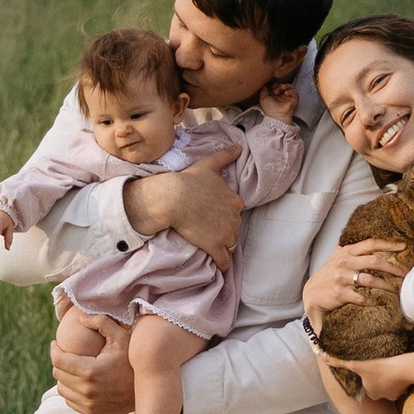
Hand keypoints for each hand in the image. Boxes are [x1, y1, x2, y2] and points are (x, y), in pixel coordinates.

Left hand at [48, 319, 136, 413]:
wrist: (145, 391)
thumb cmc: (132, 361)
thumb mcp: (121, 338)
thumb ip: (102, 323)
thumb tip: (81, 317)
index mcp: (90, 371)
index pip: (59, 360)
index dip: (54, 350)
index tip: (56, 343)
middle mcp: (86, 390)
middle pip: (58, 374)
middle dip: (58, 361)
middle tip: (63, 353)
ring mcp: (88, 404)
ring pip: (61, 389)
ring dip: (63, 377)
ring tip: (70, 367)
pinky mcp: (90, 412)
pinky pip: (70, 400)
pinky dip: (70, 390)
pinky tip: (78, 381)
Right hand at [122, 163, 242, 266]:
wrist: (174, 198)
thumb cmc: (190, 181)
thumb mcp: (209, 165)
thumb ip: (225, 156)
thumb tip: (238, 146)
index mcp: (235, 201)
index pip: (235, 213)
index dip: (226, 216)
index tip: (216, 218)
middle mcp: (235, 218)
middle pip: (234, 230)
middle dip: (225, 232)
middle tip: (211, 232)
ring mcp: (226, 234)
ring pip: (230, 245)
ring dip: (224, 247)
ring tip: (214, 249)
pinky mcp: (215, 246)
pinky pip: (224, 260)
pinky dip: (222, 264)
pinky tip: (219, 266)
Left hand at [261, 74, 298, 118]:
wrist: (277, 116)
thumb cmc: (270, 109)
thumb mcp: (263, 98)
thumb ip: (263, 90)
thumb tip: (265, 84)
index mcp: (275, 96)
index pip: (276, 86)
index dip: (274, 85)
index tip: (272, 86)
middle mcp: (281, 96)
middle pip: (282, 86)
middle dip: (279, 85)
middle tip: (276, 89)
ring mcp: (288, 98)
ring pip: (289, 87)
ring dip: (285, 86)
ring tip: (282, 88)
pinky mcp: (294, 100)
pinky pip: (294, 92)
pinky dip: (291, 90)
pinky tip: (286, 92)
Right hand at [300, 239, 401, 332]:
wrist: (311, 293)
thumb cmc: (329, 275)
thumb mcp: (339, 258)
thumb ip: (354, 251)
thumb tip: (377, 245)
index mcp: (346, 251)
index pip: (370, 243)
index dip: (388, 244)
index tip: (403, 246)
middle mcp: (344, 262)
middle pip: (374, 261)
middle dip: (393, 268)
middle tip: (405, 274)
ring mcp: (342, 277)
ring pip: (371, 280)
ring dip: (387, 286)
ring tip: (397, 291)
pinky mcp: (340, 293)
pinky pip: (361, 297)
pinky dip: (372, 300)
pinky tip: (380, 302)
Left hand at [318, 339, 412, 403]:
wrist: (403, 369)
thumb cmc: (379, 367)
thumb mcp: (356, 364)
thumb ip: (339, 362)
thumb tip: (322, 357)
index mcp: (370, 392)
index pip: (367, 384)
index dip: (367, 375)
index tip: (370, 366)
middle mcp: (382, 396)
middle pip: (378, 386)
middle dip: (379, 378)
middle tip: (381, 365)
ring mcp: (394, 394)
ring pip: (390, 386)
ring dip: (390, 378)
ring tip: (391, 366)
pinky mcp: (404, 390)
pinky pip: (401, 384)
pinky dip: (400, 378)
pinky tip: (400, 369)